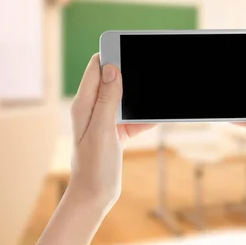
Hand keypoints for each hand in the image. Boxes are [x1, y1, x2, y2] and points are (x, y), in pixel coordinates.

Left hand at [69, 54, 154, 210]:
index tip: (131, 47)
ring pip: (126, 98)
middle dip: (131, 72)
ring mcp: (105, 120)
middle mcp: (93, 109)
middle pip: (114, 80)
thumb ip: (108, 100)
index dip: (113, 55)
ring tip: (158, 89)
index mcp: (84, 104)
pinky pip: (133, 117)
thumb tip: (113, 69)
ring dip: (140, 95)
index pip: (97, 68)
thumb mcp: (102, 131)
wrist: (94, 197)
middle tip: (151, 67)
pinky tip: (161, 114)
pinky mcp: (116, 132)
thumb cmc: (93, 167)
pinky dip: (146, 116)